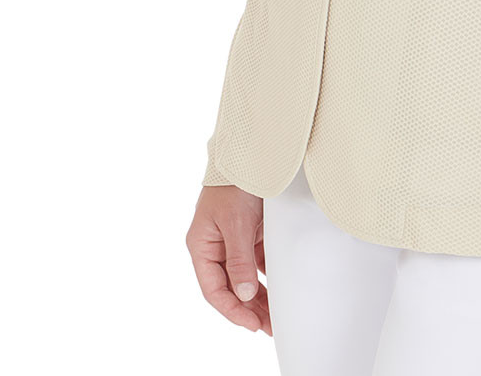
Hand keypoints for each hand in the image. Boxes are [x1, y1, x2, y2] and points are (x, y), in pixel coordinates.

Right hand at [186, 184, 271, 335]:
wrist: (252, 152)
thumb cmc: (235, 184)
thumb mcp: (236, 224)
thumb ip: (239, 260)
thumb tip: (245, 295)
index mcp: (201, 246)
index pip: (214, 289)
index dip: (232, 309)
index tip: (252, 324)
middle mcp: (215, 246)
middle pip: (230, 287)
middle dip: (249, 309)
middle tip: (269, 327)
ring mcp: (233, 240)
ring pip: (244, 278)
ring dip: (259, 297)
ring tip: (275, 317)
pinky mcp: (250, 233)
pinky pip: (256, 263)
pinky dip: (266, 277)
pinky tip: (279, 290)